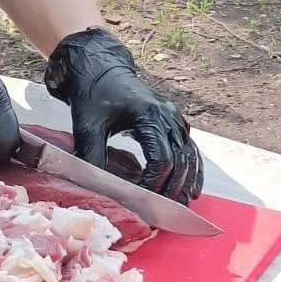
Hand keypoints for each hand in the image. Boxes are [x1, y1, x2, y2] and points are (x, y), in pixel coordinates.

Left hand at [44, 27, 203, 202]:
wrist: (100, 67)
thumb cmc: (93, 95)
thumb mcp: (87, 125)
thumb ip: (92, 157)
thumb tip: (99, 190)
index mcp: (149, 115)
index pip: (162, 159)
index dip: (155, 184)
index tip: (143, 203)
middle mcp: (168, 116)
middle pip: (181, 161)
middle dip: (173, 189)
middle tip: (163, 214)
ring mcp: (174, 117)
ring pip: (190, 155)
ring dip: (187, 182)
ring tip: (180, 206)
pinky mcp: (174, 121)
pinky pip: (190, 148)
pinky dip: (193, 169)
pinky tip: (192, 189)